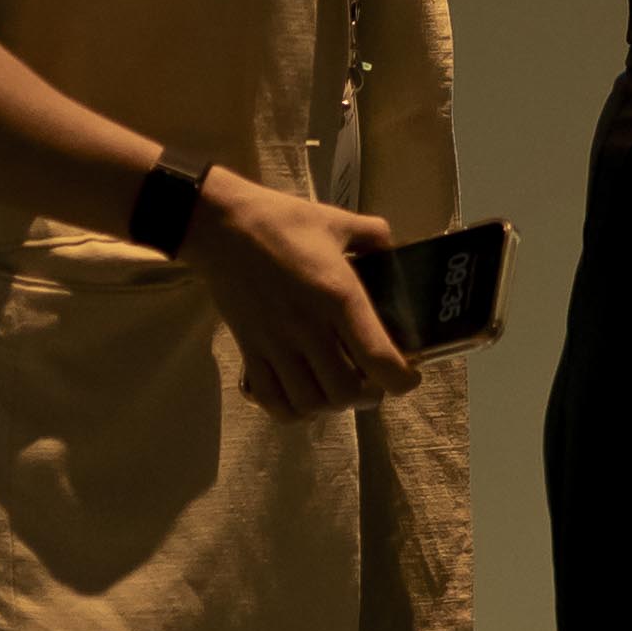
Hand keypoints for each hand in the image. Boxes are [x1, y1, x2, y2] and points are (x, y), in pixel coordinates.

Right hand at [181, 170, 419, 417]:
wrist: (221, 226)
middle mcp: (308, 328)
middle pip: (345, 393)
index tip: (409, 375)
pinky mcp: (248, 350)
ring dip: (330, 404)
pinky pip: (271, 400)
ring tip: (336, 387)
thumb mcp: (337, 221)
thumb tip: (393, 253)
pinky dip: (292, 409)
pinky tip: (302, 394)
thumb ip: (374, 236)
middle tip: (371, 380)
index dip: (402, 380)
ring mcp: (275, 343)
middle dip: (367, 395)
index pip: (377, 359)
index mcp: (338, 296)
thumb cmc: (282, 221)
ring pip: (309, 403)